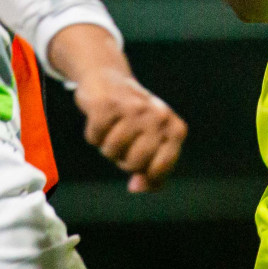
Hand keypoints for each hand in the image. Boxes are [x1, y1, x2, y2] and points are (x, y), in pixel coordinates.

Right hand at [74, 67, 188, 192]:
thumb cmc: (133, 122)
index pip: (160, 168)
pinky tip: (100, 119)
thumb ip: (151, 172)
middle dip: (123, 160)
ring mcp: (134, 108)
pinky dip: (93, 134)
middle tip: (125, 142)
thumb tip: (137, 187)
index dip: (145, 175)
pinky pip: (95, 137)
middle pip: (134, 163)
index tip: (140, 168)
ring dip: (106, 146)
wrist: (110, 80)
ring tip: (113, 129)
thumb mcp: (151, 145)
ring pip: (112, 151)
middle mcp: (159, 116)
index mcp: (174, 129)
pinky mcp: (108, 103)